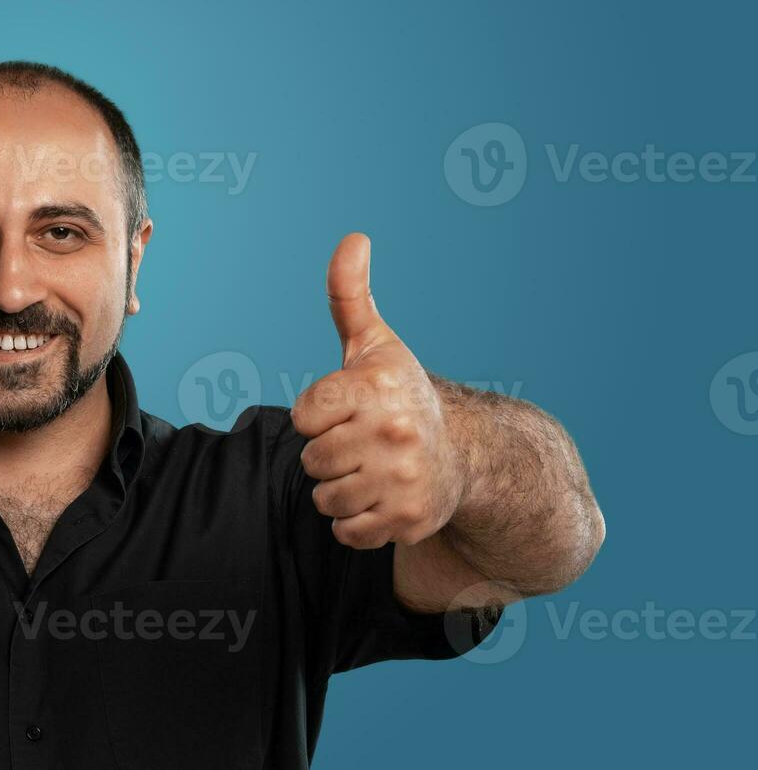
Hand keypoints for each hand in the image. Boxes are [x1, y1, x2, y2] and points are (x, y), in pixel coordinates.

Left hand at [290, 234, 465, 549]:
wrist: (465, 455)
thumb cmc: (401, 396)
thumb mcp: (374, 344)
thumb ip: (350, 295)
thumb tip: (353, 239)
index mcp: (378, 387)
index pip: (304, 415)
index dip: (318, 415)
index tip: (348, 410)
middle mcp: (394, 432)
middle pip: (312, 460)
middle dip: (330, 455)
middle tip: (363, 444)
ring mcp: (403, 479)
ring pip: (324, 497)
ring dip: (340, 490)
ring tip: (371, 470)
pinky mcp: (408, 520)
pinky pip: (346, 531)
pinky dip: (355, 522)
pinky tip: (380, 498)